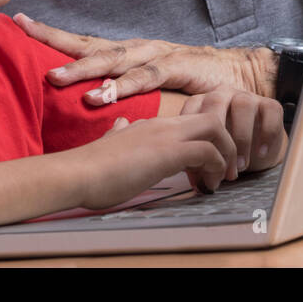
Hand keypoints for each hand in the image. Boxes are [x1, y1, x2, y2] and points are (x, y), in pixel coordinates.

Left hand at [15, 13, 277, 103]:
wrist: (241, 74)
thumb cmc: (193, 81)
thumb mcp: (152, 86)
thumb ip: (125, 92)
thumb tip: (90, 103)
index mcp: (128, 52)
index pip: (84, 41)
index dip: (52, 33)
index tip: (20, 22)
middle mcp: (136, 49)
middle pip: (89, 42)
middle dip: (55, 38)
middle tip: (24, 32)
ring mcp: (155, 55)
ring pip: (112, 60)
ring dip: (83, 69)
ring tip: (55, 78)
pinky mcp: (176, 67)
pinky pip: (145, 78)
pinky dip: (122, 87)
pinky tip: (102, 96)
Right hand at [69, 112, 238, 209]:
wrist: (74, 174)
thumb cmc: (89, 169)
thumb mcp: (110, 145)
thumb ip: (119, 134)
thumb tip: (120, 125)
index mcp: (151, 124)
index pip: (194, 119)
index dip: (208, 140)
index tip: (208, 166)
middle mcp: (162, 124)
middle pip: (213, 116)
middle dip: (227, 142)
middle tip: (226, 171)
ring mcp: (165, 135)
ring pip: (216, 127)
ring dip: (226, 155)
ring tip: (220, 180)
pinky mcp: (167, 152)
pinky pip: (208, 151)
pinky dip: (216, 168)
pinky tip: (207, 186)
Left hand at [179, 86, 286, 180]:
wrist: (260, 150)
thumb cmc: (229, 150)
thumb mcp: (212, 152)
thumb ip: (201, 159)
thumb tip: (196, 182)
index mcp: (205, 102)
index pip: (193, 106)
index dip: (193, 130)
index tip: (195, 157)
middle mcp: (225, 95)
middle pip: (216, 101)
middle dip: (216, 133)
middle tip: (219, 161)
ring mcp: (248, 98)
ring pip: (243, 105)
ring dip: (241, 137)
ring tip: (241, 164)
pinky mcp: (271, 105)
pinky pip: (271, 112)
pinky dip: (266, 134)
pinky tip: (261, 153)